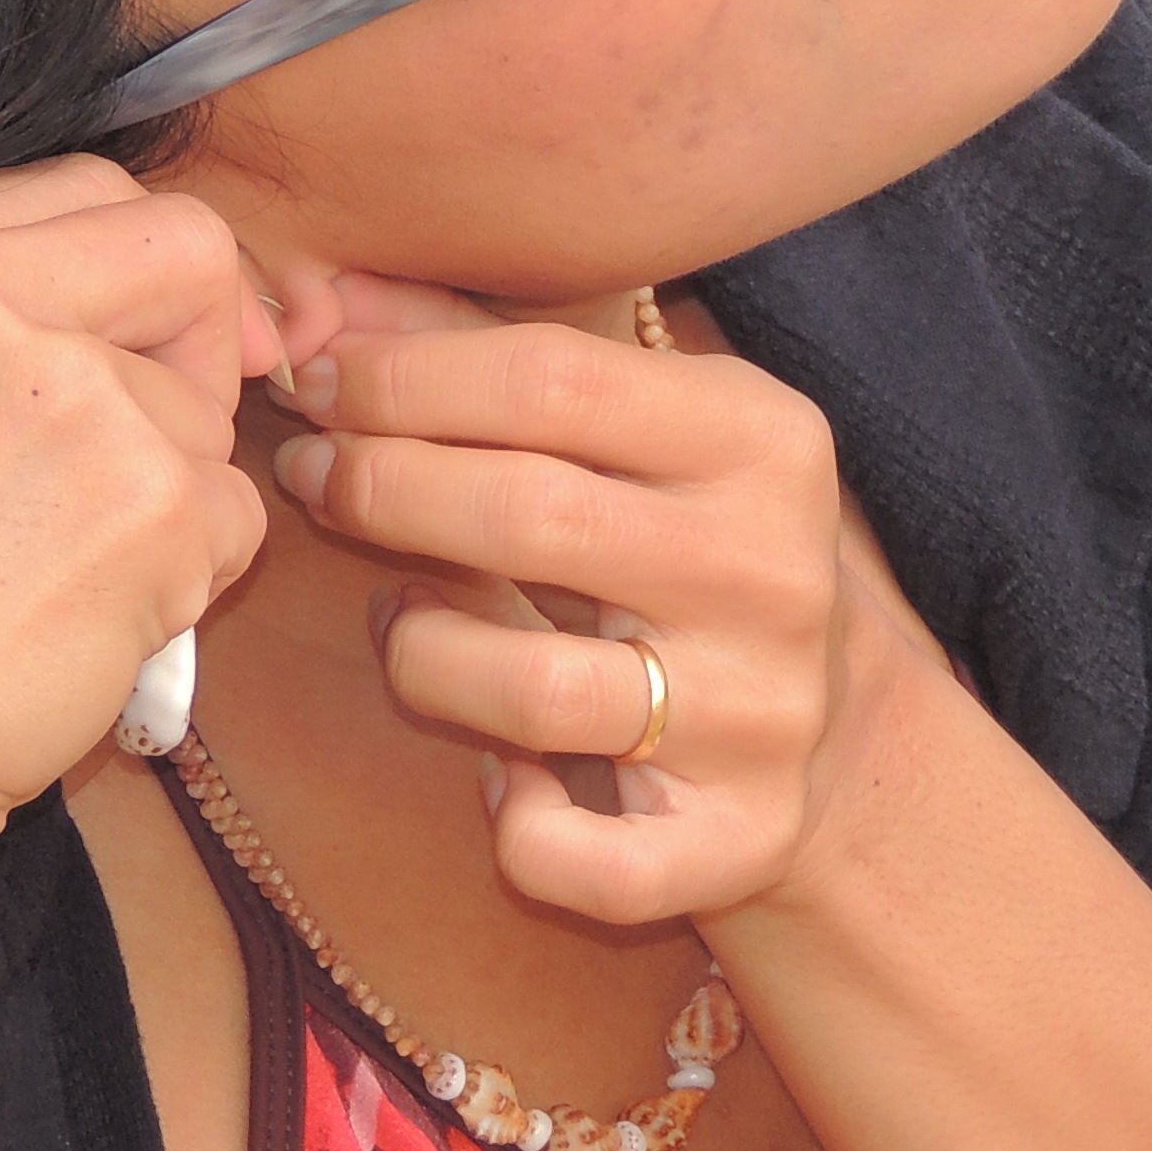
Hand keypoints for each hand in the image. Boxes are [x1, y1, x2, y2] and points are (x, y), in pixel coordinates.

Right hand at [0, 158, 277, 891]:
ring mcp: (70, 388)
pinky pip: (235, 515)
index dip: (143, 280)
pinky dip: (184, 581)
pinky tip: (75, 625)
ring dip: (165, 496)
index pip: (92, 191)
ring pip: (207, 409)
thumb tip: (194, 294)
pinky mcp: (150, 496)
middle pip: (185, 250)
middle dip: (196, 346)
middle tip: (126, 462)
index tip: (147, 351)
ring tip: (41, 577)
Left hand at [270, 292, 930, 924]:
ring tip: (405, 615)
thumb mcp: (634, 422)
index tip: (322, 385)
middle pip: (531, 517)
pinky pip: (583, 857)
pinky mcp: (738, 840)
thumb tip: (323, 293)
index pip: (551, 379)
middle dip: (383, 488)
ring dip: (423, 652)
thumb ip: (485, 351)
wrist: (837, 722)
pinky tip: (499, 781)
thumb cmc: (688, 535)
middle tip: (314, 476)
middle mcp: (775, 575)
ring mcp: (761, 718)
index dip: (405, 380)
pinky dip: (515, 827)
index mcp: (764, 440)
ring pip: (532, 693)